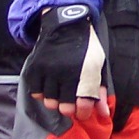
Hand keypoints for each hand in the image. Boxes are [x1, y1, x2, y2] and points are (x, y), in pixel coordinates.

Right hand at [25, 6, 109, 121]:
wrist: (66, 25)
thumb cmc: (86, 47)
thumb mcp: (99, 64)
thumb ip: (100, 89)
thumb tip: (104, 114)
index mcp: (85, 72)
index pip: (83, 105)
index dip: (84, 112)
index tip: (84, 110)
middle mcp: (65, 72)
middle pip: (64, 108)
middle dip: (70, 109)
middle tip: (72, 103)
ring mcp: (48, 70)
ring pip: (49, 102)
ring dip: (56, 101)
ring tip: (61, 93)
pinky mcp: (35, 68)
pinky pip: (36, 93)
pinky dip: (43, 93)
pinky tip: (50, 86)